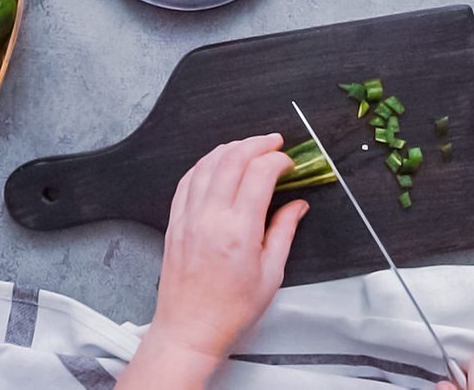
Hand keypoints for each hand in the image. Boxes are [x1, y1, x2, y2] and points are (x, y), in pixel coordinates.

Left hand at [117, 134, 308, 388]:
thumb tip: (298, 204)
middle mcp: (211, 217)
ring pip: (208, 164)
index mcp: (239, 230)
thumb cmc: (232, 310)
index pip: (259, 173)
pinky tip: (217, 163)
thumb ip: (284, 231)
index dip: (278, 160)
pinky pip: (187, 180)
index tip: (290, 164)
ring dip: (230, 148)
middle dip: (257, 144)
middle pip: (233, 159)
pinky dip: (205, 164)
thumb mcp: (271, 275)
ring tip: (249, 147)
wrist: (189, 331)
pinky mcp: (175, 222)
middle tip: (274, 143)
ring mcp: (189, 217)